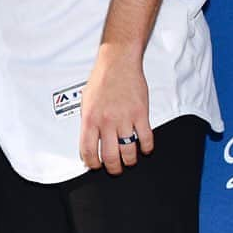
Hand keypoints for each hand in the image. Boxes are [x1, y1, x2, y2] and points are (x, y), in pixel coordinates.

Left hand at [79, 45, 153, 174]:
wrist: (117, 63)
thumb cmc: (101, 80)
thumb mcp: (85, 101)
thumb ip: (88, 122)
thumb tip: (88, 142)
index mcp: (90, 118)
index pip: (88, 150)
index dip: (91, 163)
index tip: (94, 166)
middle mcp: (106, 121)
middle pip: (110, 156)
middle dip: (113, 168)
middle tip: (114, 169)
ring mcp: (125, 118)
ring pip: (129, 152)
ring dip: (130, 161)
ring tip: (129, 160)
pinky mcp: (141, 114)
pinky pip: (146, 139)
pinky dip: (147, 148)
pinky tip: (144, 148)